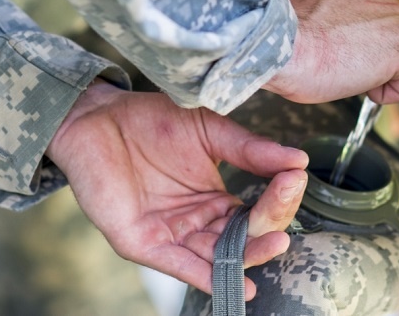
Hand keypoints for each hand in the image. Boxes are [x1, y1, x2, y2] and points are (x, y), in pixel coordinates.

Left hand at [45, 80, 307, 298]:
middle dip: (270, 223)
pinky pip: (179, 264)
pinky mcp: (144, 242)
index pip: (258, 211)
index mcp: (217, 199)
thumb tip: (298, 160)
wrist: (99, 116)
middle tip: (287, 195)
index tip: (295, 176)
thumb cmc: (154, 120)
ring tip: (276, 242)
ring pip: (219, 255)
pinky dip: (208, 275)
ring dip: (249, 252)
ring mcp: (173, 234)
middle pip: (245, 237)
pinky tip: (239, 282)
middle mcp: (199, 222)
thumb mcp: (211, 131)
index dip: (279, 197)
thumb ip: (250, 150)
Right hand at [264, 0, 398, 104]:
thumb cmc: (288, 31)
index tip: (393, 20)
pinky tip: (357, 84)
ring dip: (389, 70)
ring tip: (354, 71)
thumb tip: (348, 27)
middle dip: (397, 44)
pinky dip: (386, 94)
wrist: (282, 44)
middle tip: (361, 58)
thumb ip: (346, 3)